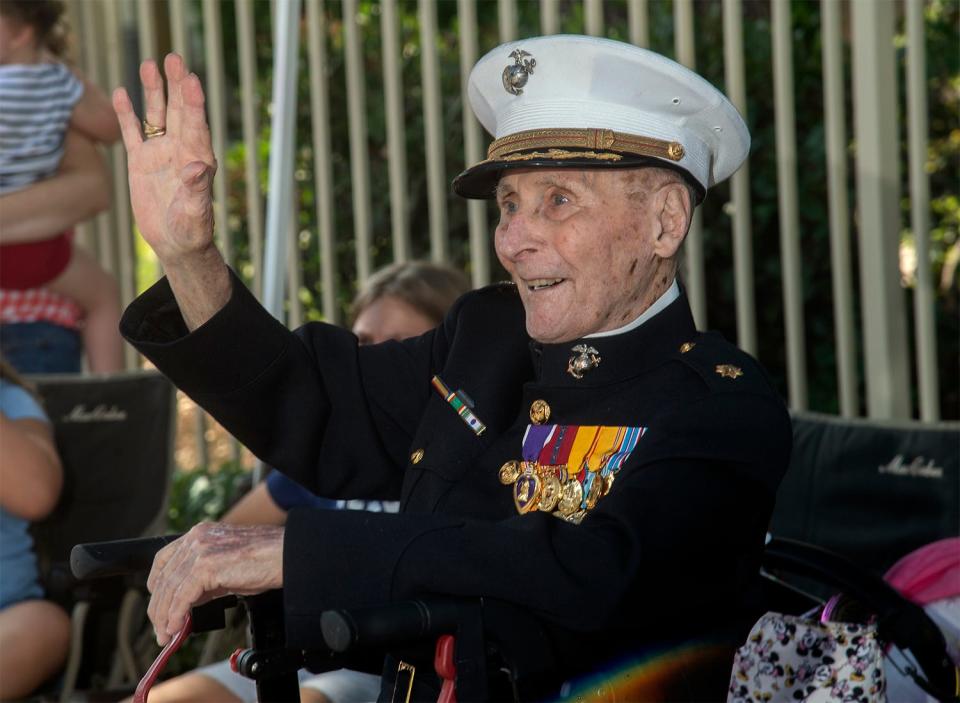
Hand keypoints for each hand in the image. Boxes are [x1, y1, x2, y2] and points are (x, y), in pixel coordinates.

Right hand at [112, 54, 216, 267]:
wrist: (175, 243)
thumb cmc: (191, 231)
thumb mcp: (196, 213)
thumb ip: (198, 190)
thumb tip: (199, 167)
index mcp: (198, 159)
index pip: (196, 125)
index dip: (194, 102)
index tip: (192, 79)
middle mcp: (181, 150)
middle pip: (178, 111)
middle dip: (176, 85)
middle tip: (174, 57)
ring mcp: (160, 153)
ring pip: (156, 115)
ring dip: (154, 91)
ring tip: (149, 64)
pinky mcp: (142, 161)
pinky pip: (133, 132)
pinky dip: (126, 114)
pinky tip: (120, 93)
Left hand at [146, 523, 283, 645]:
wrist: (287, 555)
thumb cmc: (267, 559)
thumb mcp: (228, 566)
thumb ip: (206, 579)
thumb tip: (190, 601)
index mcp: (200, 533)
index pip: (164, 560)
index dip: (158, 586)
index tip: (160, 607)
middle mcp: (196, 538)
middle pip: (163, 577)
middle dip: (159, 608)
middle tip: (162, 630)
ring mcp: (200, 550)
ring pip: (169, 588)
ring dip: (165, 617)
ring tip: (167, 635)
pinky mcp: (206, 566)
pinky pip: (182, 596)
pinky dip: (175, 615)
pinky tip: (177, 628)